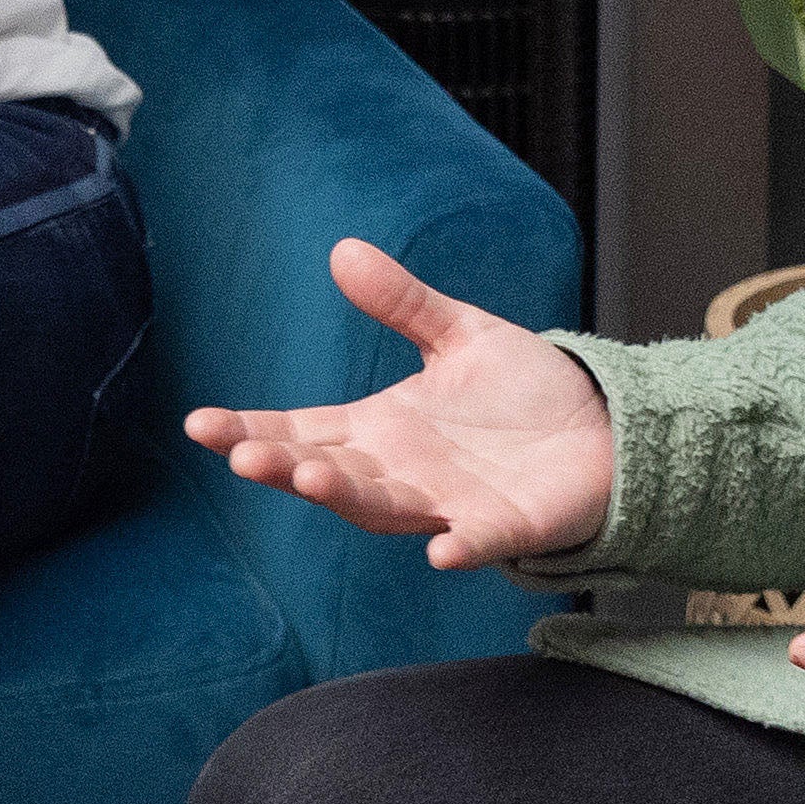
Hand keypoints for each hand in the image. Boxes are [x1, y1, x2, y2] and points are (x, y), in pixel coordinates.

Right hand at [186, 239, 616, 572]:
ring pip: (384, 509)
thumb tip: (342, 250)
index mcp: (381, 430)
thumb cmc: (524, 393)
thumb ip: (403, 303)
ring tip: (306, 478)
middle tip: (241, 455)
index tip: (200, 424)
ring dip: (345, 497)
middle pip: (328, 474)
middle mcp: (403, 474)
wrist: (604, 430)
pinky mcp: (508, 525)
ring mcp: (451, 504)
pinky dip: (461, 547)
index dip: (250, 431)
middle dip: (284, 466)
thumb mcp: (458, 334)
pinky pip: (479, 541)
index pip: (301, 432)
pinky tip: (441, 553)